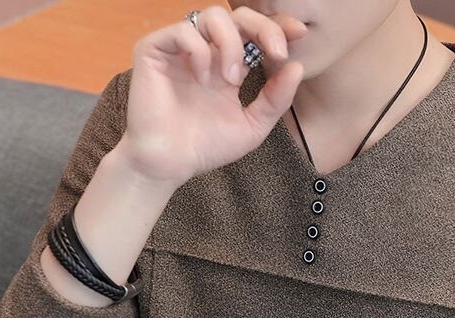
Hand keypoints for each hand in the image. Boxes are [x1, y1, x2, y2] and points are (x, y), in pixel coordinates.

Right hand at [120, 4, 307, 185]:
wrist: (168, 164)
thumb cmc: (204, 147)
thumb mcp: (252, 126)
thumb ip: (275, 100)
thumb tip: (296, 67)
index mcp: (228, 66)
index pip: (255, 34)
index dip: (277, 27)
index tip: (300, 34)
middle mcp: (206, 53)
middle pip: (239, 16)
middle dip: (264, 28)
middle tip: (278, 53)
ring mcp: (180, 49)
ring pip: (212, 16)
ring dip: (232, 44)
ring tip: (231, 80)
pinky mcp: (155, 50)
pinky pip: (184, 31)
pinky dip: (200, 52)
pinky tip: (202, 79)